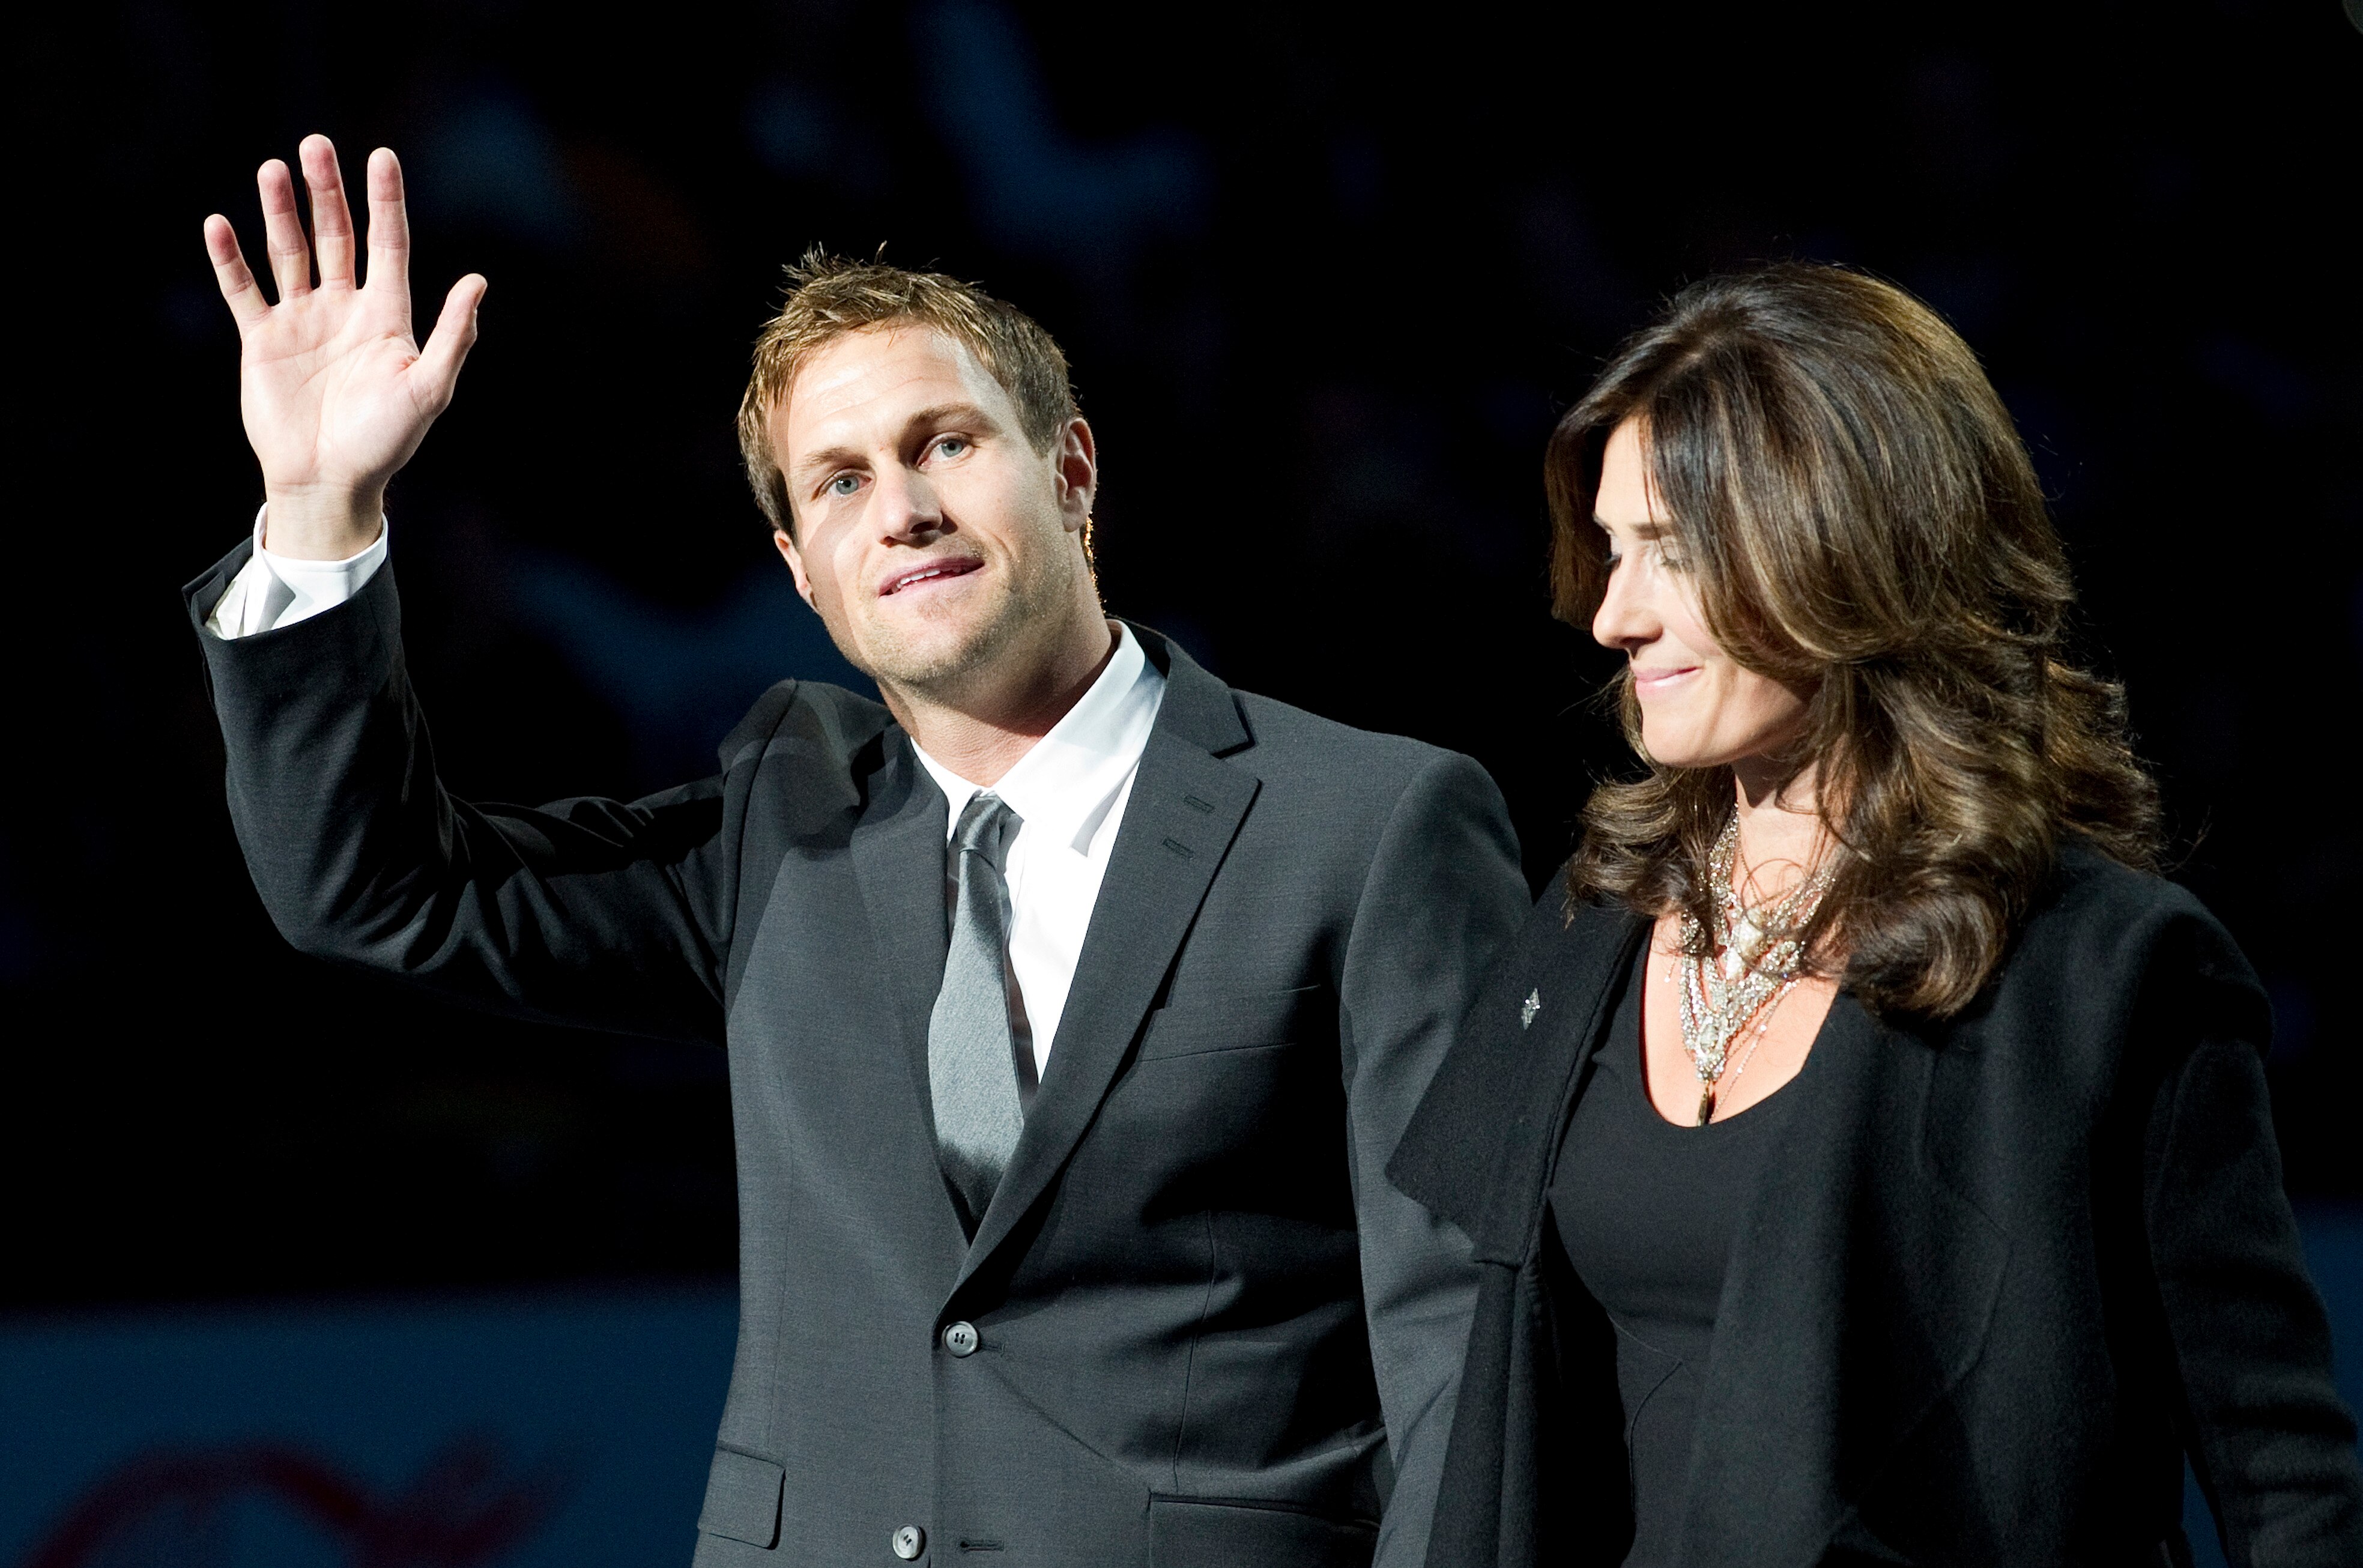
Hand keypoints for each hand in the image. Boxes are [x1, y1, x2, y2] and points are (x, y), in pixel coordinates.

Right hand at [203, 136, 485, 558]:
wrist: (331, 481)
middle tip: (315, 145)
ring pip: (290, 252)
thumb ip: (452, 336)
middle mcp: (344, 308)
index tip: (382, 156)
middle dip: (326, 191)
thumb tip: (478, 282)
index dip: (385, 201)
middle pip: (335, 235)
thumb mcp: (429, 389)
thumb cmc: (387, 441)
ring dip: (280, 211)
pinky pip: (245, 290)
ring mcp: (302, 320)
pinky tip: (220, 224)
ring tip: (273, 169)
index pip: (388, 244)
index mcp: (387, 316)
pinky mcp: (263, 339)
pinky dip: (231, 259)